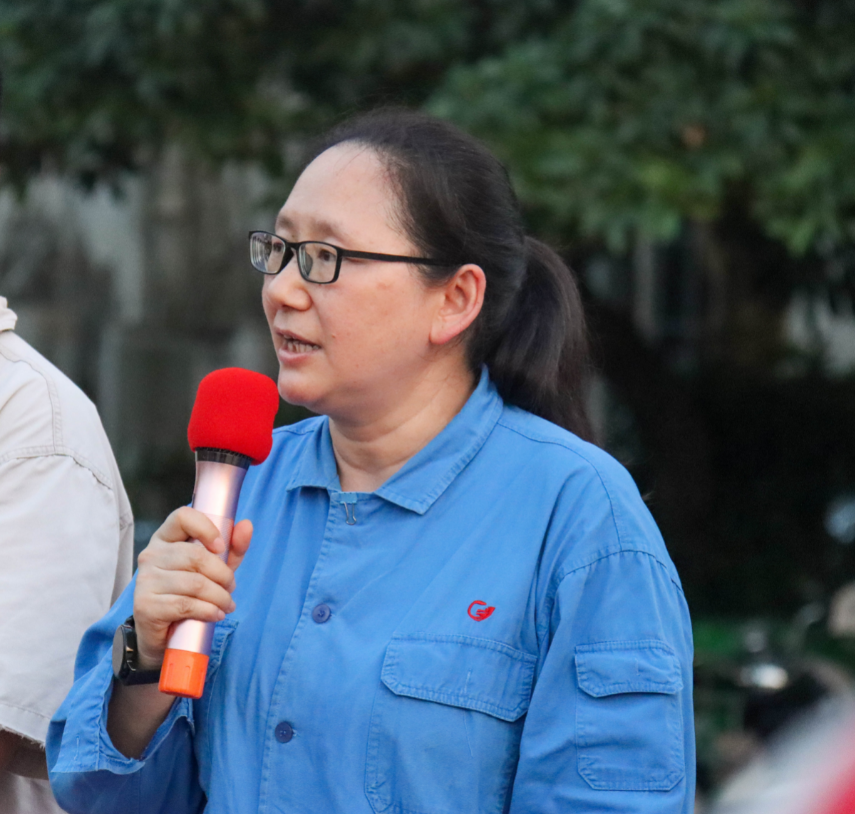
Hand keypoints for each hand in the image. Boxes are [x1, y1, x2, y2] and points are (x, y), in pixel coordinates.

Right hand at [132, 507, 252, 668]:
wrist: (163, 634)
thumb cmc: (189, 594)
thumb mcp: (214, 569)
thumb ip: (232, 548)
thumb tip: (246, 525)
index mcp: (165, 539)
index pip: (182, 517)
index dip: (206, 528)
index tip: (221, 547)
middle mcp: (151, 555)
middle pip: (196, 555)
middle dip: (222, 574)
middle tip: (230, 587)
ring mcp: (145, 580)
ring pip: (195, 583)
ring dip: (220, 597)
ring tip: (227, 605)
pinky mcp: (145, 605)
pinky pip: (186, 604)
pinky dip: (208, 611)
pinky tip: (215, 614)